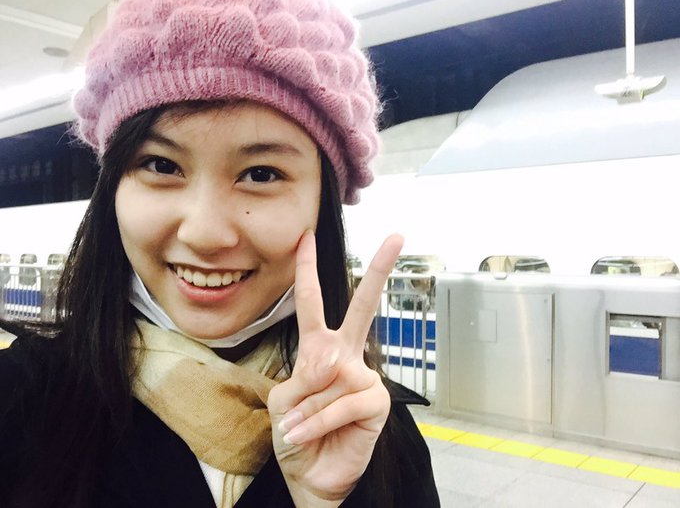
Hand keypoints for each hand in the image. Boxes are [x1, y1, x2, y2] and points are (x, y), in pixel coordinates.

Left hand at [267, 230, 403, 506]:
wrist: (307, 472)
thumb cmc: (295, 430)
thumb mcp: (284, 399)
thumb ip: (304, 377)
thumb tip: (331, 368)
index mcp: (320, 348)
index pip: (312, 303)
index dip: (306, 270)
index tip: (306, 237)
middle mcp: (346, 356)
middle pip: (361, 307)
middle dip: (379, 270)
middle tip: (397, 236)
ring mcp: (364, 377)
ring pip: (328, 377)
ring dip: (304, 408)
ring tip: (300, 429)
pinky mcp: (377, 402)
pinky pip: (342, 403)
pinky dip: (318, 421)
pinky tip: (310, 434)